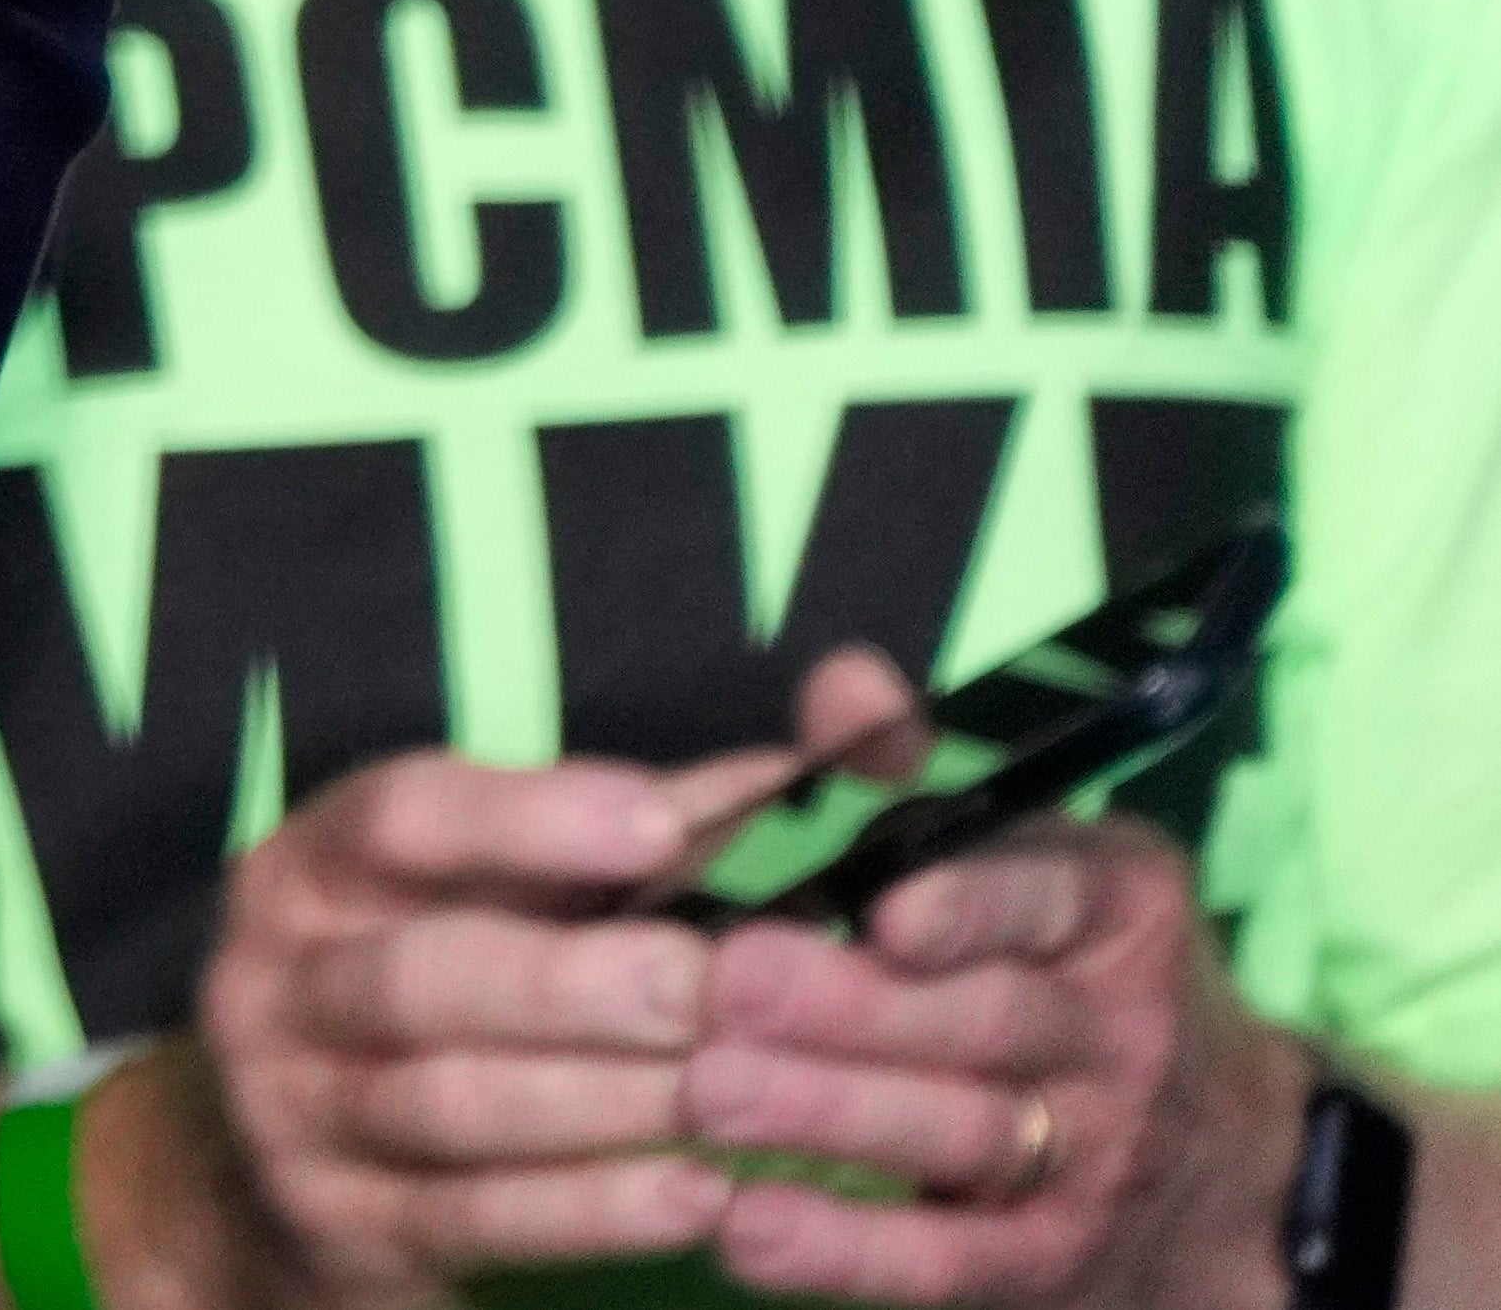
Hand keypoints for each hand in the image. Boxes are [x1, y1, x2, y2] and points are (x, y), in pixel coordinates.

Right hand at [156, 720, 826, 1297]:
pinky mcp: (343, 1224)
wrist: (278, 1175)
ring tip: (728, 1096)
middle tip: (711, 987)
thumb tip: (793, 786)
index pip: (401, 816)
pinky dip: (593, 1210)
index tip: (658, 824)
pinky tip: (698, 1197)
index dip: (527, 817)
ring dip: (604, 1101)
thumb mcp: (489, 902)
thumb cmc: (433, 1000)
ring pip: (450, 1102)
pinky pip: (472, 1218)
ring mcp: (297, 1108)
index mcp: (315, 868)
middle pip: (421, 974)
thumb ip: (627, 842)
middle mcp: (281, 980)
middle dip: (576, 981)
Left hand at [681, 653, 1295, 1301]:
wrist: (1228, 1167)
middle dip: (856, 1008)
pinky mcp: (1049, 1260)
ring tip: (706, 1094)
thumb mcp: (1029, 860)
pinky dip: (848, 1250)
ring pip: (965, 1135)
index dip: (971, 903)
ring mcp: (1092, 1155)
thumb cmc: (1064, 969)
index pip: (1049, 894)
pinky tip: (746, 1227)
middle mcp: (1116, 1032)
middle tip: (727, 984)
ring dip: (830, 1117)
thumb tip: (845, 684)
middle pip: (990, 1021)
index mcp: (1110, 910)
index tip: (884, 906)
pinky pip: (952, 1261)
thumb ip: (916, 776)